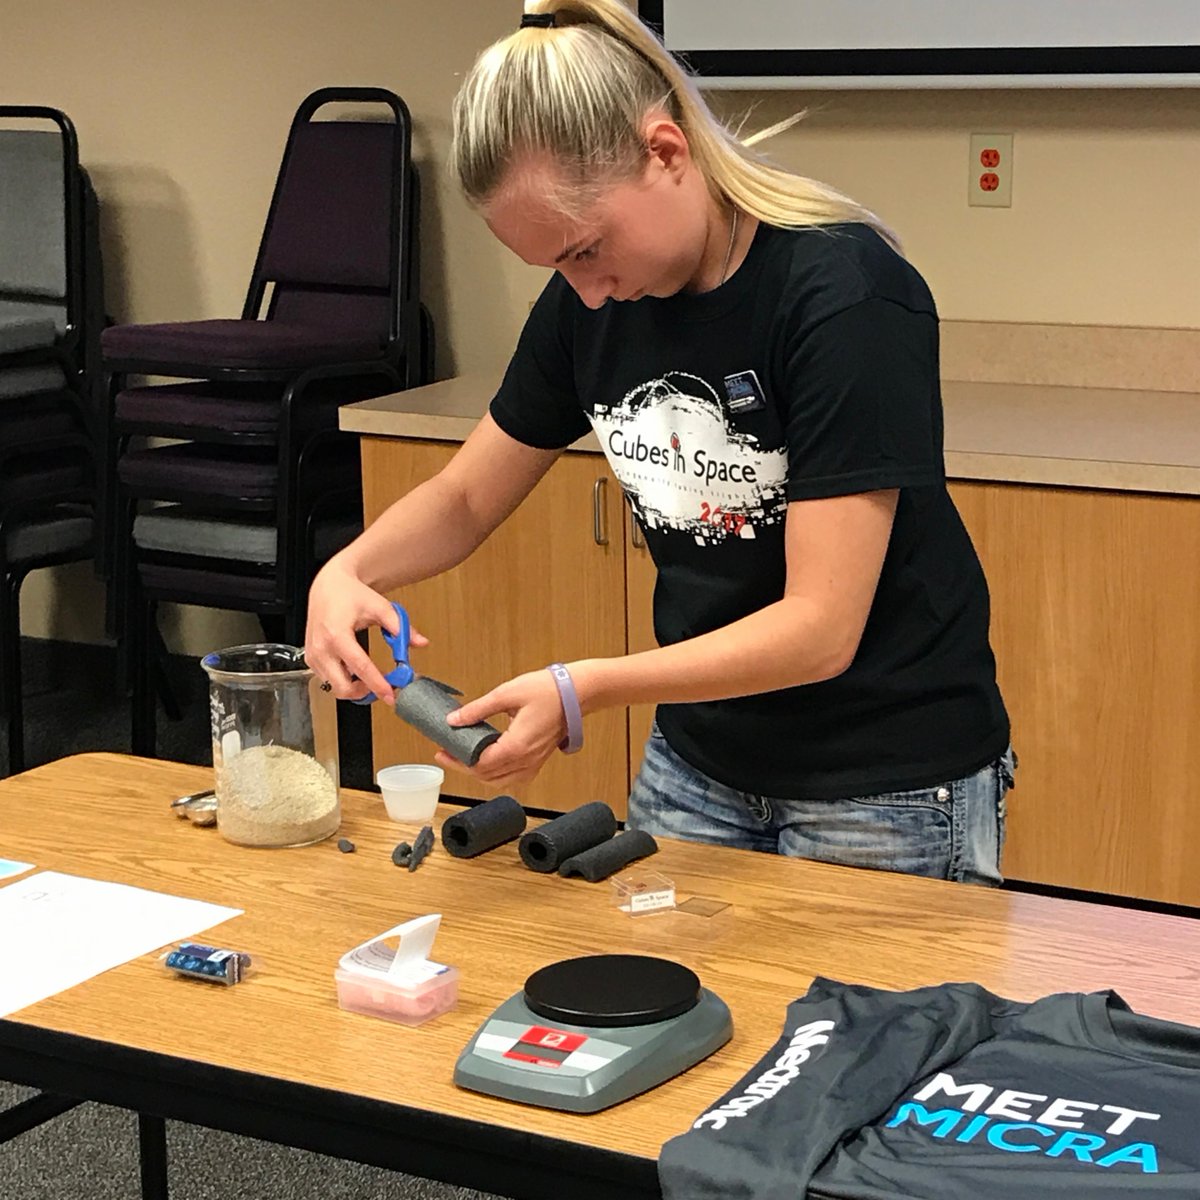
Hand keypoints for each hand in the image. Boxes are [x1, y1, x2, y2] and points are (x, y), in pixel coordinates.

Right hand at [304, 558, 426, 703]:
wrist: (328, 587)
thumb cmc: (350, 595)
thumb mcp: (380, 607)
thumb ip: (401, 627)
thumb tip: (420, 643)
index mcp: (337, 634)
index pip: (360, 667)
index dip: (377, 684)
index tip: (391, 694)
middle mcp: (321, 648)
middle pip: (342, 687)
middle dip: (365, 692)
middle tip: (384, 687)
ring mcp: (314, 655)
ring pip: (335, 688)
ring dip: (355, 688)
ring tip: (372, 677)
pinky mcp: (311, 659)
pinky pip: (328, 680)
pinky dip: (344, 681)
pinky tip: (357, 671)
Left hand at [438, 669, 567, 791]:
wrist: (577, 693)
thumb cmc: (548, 690)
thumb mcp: (507, 693)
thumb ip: (478, 709)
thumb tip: (454, 720)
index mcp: (516, 746)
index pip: (479, 765)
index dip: (457, 761)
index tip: (442, 751)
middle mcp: (526, 760)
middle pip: (487, 777)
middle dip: (463, 767)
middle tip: (447, 754)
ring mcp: (534, 763)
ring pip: (500, 781)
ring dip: (480, 773)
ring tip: (464, 758)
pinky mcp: (538, 760)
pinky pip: (514, 778)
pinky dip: (497, 775)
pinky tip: (490, 762)